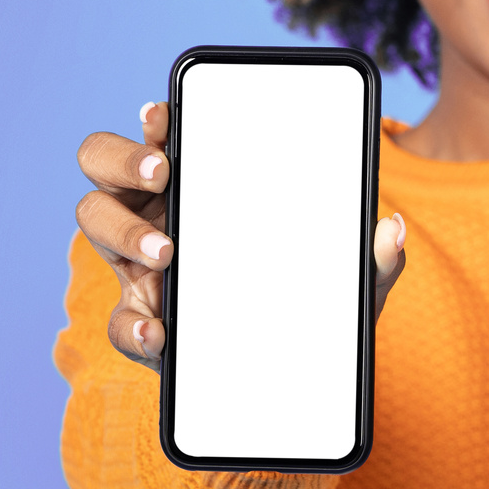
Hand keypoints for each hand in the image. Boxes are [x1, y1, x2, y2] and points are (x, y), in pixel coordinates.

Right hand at [74, 102, 407, 372]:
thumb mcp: (351, 279)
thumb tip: (393, 229)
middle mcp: (158, 213)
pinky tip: (160, 332)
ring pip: (94, 221)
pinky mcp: (143, 321)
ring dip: (121, 231)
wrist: (292, 374)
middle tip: (163, 173)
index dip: (153, 120)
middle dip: (122, 157)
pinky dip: (134, 326)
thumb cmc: (310, 301)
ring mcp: (141, 265)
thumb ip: (375, 258)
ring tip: (168, 252)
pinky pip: (120, 320)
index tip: (164, 114)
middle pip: (103, 163)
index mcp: (202, 186)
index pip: (161, 137)